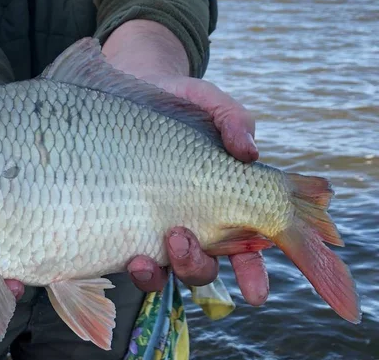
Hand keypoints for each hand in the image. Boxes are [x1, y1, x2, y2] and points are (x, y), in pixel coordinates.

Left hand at [103, 20, 268, 305]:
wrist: (133, 88)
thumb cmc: (181, 100)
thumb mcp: (210, 103)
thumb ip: (234, 121)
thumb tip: (249, 152)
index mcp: (223, 200)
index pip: (246, 245)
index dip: (252, 271)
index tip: (254, 290)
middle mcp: (192, 220)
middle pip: (204, 266)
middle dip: (198, 268)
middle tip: (184, 242)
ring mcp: (156, 224)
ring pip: (169, 270)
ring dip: (166, 269)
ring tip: (151, 252)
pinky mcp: (125, 221)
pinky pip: (134, 257)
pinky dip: (139, 266)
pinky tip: (132, 256)